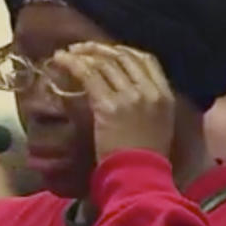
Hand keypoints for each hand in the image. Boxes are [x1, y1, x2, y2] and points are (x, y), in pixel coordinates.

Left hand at [53, 42, 174, 161]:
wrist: (139, 177)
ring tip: (67, 54)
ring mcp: (129, 97)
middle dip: (100, 49)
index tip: (107, 52)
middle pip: (123, 57)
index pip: (146, 59)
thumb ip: (148, 105)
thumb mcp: (158, 127)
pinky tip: (60, 60)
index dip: (124, 51)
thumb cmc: (145, 161)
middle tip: (81, 49)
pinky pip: (88, 75)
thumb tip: (129, 92)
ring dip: (83, 54)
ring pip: (104, 63)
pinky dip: (73, 63)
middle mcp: (148, 91)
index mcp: (165, 95)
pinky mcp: (108, 106)